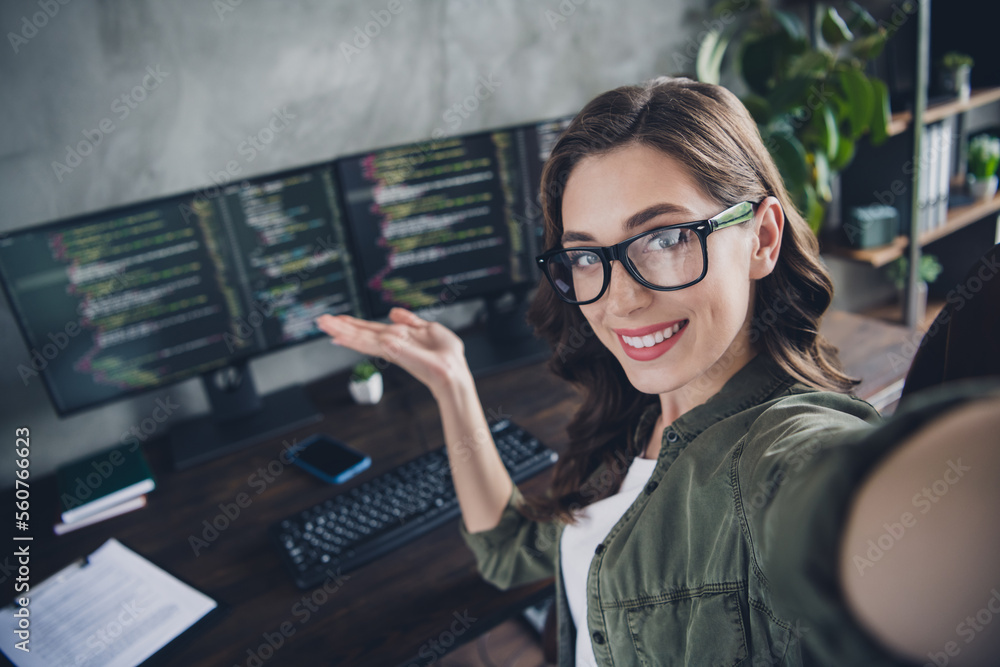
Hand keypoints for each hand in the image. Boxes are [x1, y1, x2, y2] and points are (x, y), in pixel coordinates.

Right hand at [315, 308, 470, 395]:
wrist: (452, 373)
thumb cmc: (446, 356)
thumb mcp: (430, 329)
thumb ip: (411, 321)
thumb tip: (393, 311)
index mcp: (398, 337)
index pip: (371, 329)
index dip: (353, 324)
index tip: (337, 319)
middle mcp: (391, 343)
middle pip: (361, 333)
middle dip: (341, 326)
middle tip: (320, 320)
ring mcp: (390, 348)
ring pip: (360, 337)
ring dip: (341, 330)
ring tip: (322, 324)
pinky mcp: (392, 351)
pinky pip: (369, 343)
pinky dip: (352, 339)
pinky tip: (339, 336)